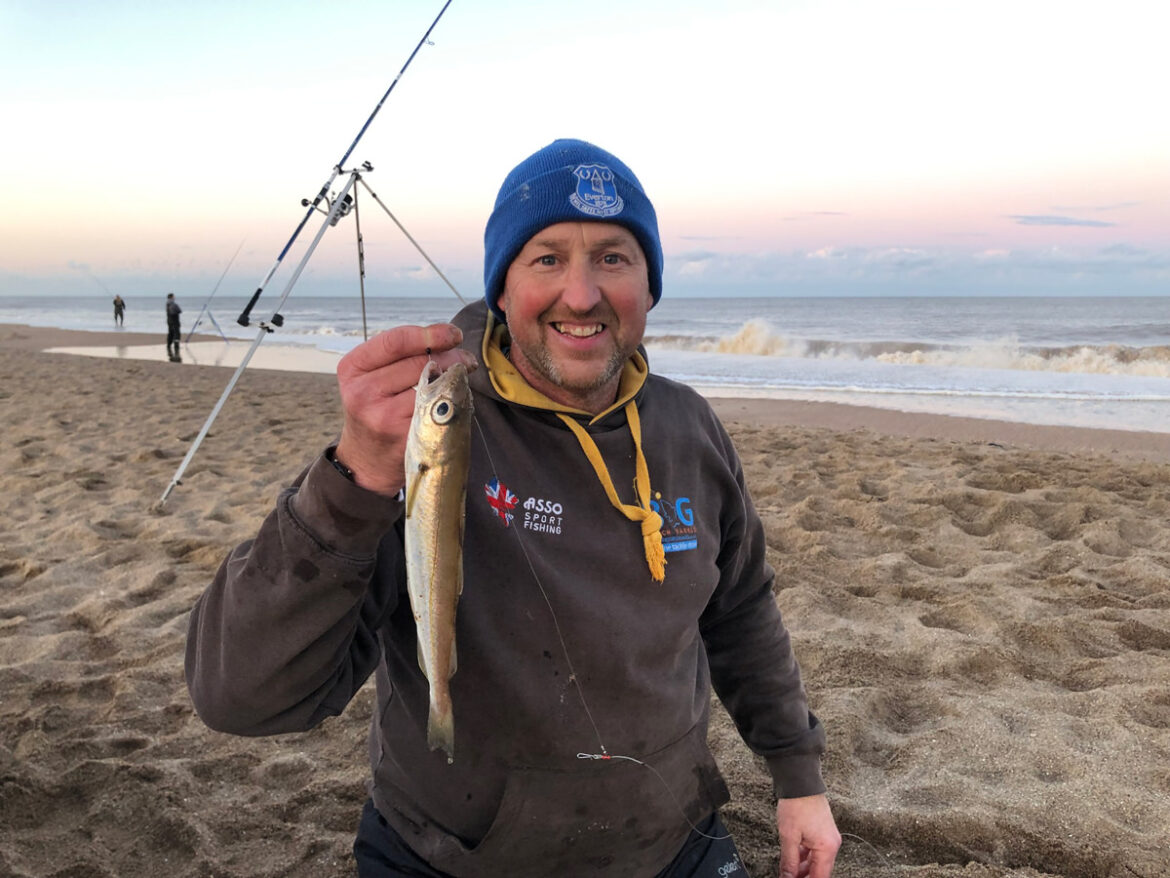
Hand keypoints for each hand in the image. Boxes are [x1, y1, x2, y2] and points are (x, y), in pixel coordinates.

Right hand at [334, 323, 475, 495]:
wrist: (366, 459)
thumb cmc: (375, 407)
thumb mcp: (371, 377)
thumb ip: (399, 355)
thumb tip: (448, 339)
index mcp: (353, 368)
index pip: (396, 341)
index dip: (431, 334)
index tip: (454, 334)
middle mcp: (364, 392)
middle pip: (419, 363)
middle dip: (452, 356)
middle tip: (467, 359)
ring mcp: (384, 417)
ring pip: (433, 387)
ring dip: (456, 380)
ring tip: (462, 378)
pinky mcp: (405, 437)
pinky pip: (440, 411)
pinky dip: (455, 403)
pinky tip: (456, 401)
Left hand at [776, 794, 839, 877]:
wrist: (800, 782)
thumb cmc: (796, 805)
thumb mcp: (789, 837)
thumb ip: (789, 862)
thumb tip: (787, 877)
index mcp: (827, 848)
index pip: (820, 877)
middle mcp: (832, 845)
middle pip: (820, 871)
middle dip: (805, 876)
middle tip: (789, 877)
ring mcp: (828, 838)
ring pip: (817, 861)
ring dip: (804, 868)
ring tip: (789, 871)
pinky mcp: (823, 832)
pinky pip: (816, 851)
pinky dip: (806, 857)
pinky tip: (794, 859)